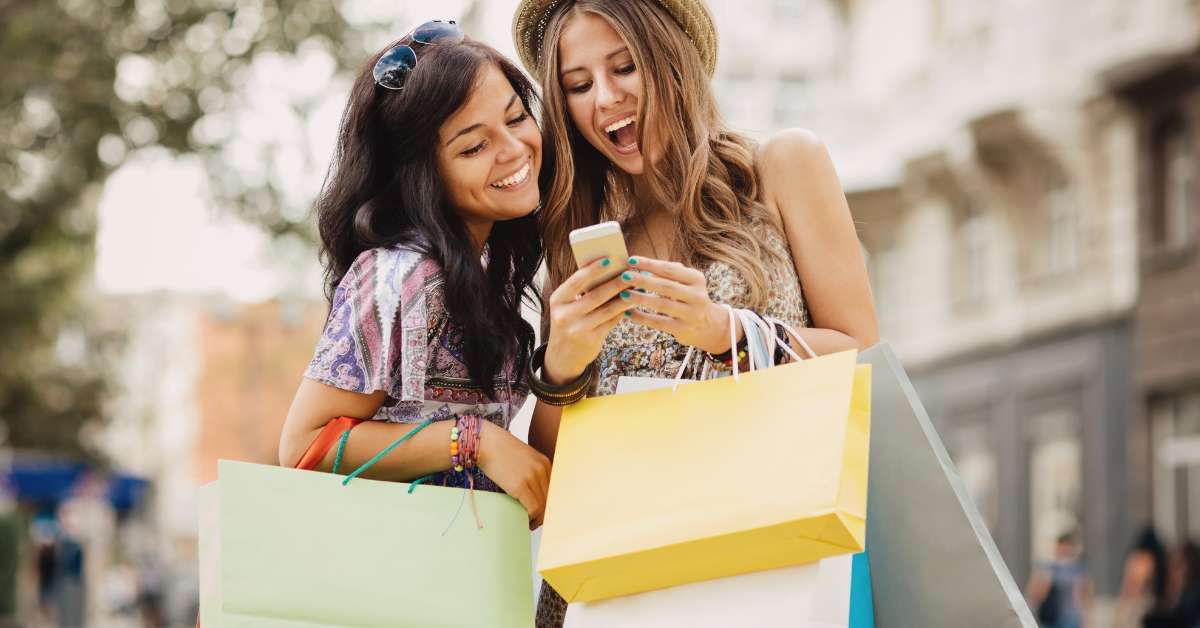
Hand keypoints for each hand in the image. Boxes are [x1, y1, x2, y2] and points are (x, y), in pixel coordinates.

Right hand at [477, 421, 551, 529]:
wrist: (484, 441)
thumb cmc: (497, 449)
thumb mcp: (522, 457)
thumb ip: (530, 470)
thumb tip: (530, 492)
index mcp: (544, 462)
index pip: (552, 490)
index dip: (547, 504)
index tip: (539, 513)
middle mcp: (542, 469)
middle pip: (549, 499)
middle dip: (542, 514)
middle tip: (533, 522)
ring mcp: (532, 477)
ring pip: (542, 506)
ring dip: (536, 519)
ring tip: (527, 523)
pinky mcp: (520, 485)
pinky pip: (533, 508)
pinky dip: (530, 518)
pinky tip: (522, 520)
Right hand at [542, 257, 633, 382]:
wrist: (562, 356)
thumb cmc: (569, 322)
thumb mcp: (567, 306)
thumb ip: (582, 291)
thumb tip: (610, 271)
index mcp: (557, 300)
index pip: (576, 281)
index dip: (593, 270)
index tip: (609, 259)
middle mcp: (565, 315)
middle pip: (596, 295)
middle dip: (616, 282)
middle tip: (631, 272)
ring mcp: (578, 329)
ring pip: (607, 309)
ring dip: (625, 296)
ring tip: (637, 286)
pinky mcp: (591, 340)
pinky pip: (612, 321)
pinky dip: (623, 310)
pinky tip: (633, 302)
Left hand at [618, 257, 738, 353]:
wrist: (708, 326)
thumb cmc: (688, 297)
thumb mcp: (686, 282)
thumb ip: (668, 273)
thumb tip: (641, 266)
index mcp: (696, 279)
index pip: (670, 269)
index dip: (649, 264)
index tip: (631, 260)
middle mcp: (697, 296)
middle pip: (666, 286)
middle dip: (643, 280)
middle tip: (624, 276)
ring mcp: (691, 314)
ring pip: (662, 305)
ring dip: (640, 298)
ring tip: (623, 294)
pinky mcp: (683, 330)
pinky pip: (659, 323)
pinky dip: (642, 318)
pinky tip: (628, 313)